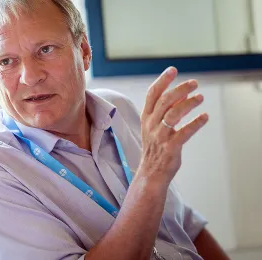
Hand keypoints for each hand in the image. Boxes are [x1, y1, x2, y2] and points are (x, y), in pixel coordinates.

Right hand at [138, 67, 208, 184]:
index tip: (173, 70)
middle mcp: (151, 125)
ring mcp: (160, 136)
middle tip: (194, 83)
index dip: (162, 81)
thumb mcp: (156, 126)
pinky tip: (204, 117)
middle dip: (180, 89)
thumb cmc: (156, 147)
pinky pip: (184, 133)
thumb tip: (184, 93)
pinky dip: (195, 123)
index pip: (152, 94)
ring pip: (173, 115)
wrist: (151, 172)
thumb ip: (168, 109)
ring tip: (201, 97)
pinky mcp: (170, 147)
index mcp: (146, 117)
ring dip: (188, 104)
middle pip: (164, 101)